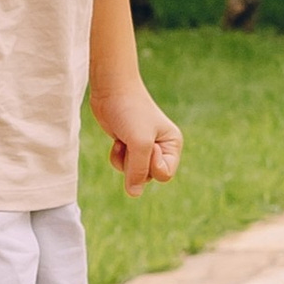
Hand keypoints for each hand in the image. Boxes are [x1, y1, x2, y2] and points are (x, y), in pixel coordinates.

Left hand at [94, 76, 182, 194]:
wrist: (111, 90)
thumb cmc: (131, 112)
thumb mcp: (139, 143)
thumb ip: (139, 171)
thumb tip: (134, 194)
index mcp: (172, 145)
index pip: (164, 174)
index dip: (152, 165)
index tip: (148, 146)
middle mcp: (161, 148)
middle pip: (148, 176)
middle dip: (135, 163)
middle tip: (132, 143)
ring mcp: (143, 148)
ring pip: (133, 173)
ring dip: (124, 161)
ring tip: (123, 140)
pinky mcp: (128, 146)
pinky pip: (122, 165)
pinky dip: (117, 156)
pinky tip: (117, 140)